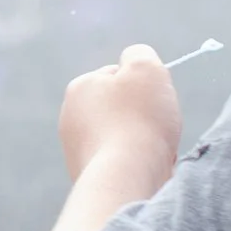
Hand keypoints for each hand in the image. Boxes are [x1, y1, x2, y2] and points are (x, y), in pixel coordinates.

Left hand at [59, 44, 181, 179]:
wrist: (125, 176)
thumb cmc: (139, 119)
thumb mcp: (145, 69)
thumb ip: (140, 55)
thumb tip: (134, 56)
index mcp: (79, 88)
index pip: (119, 77)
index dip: (145, 86)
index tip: (155, 98)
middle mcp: (70, 117)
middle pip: (123, 109)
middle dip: (146, 117)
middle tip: (159, 125)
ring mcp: (76, 148)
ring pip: (127, 137)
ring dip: (147, 142)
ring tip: (156, 150)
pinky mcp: (89, 175)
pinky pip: (125, 163)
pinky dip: (140, 164)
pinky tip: (147, 169)